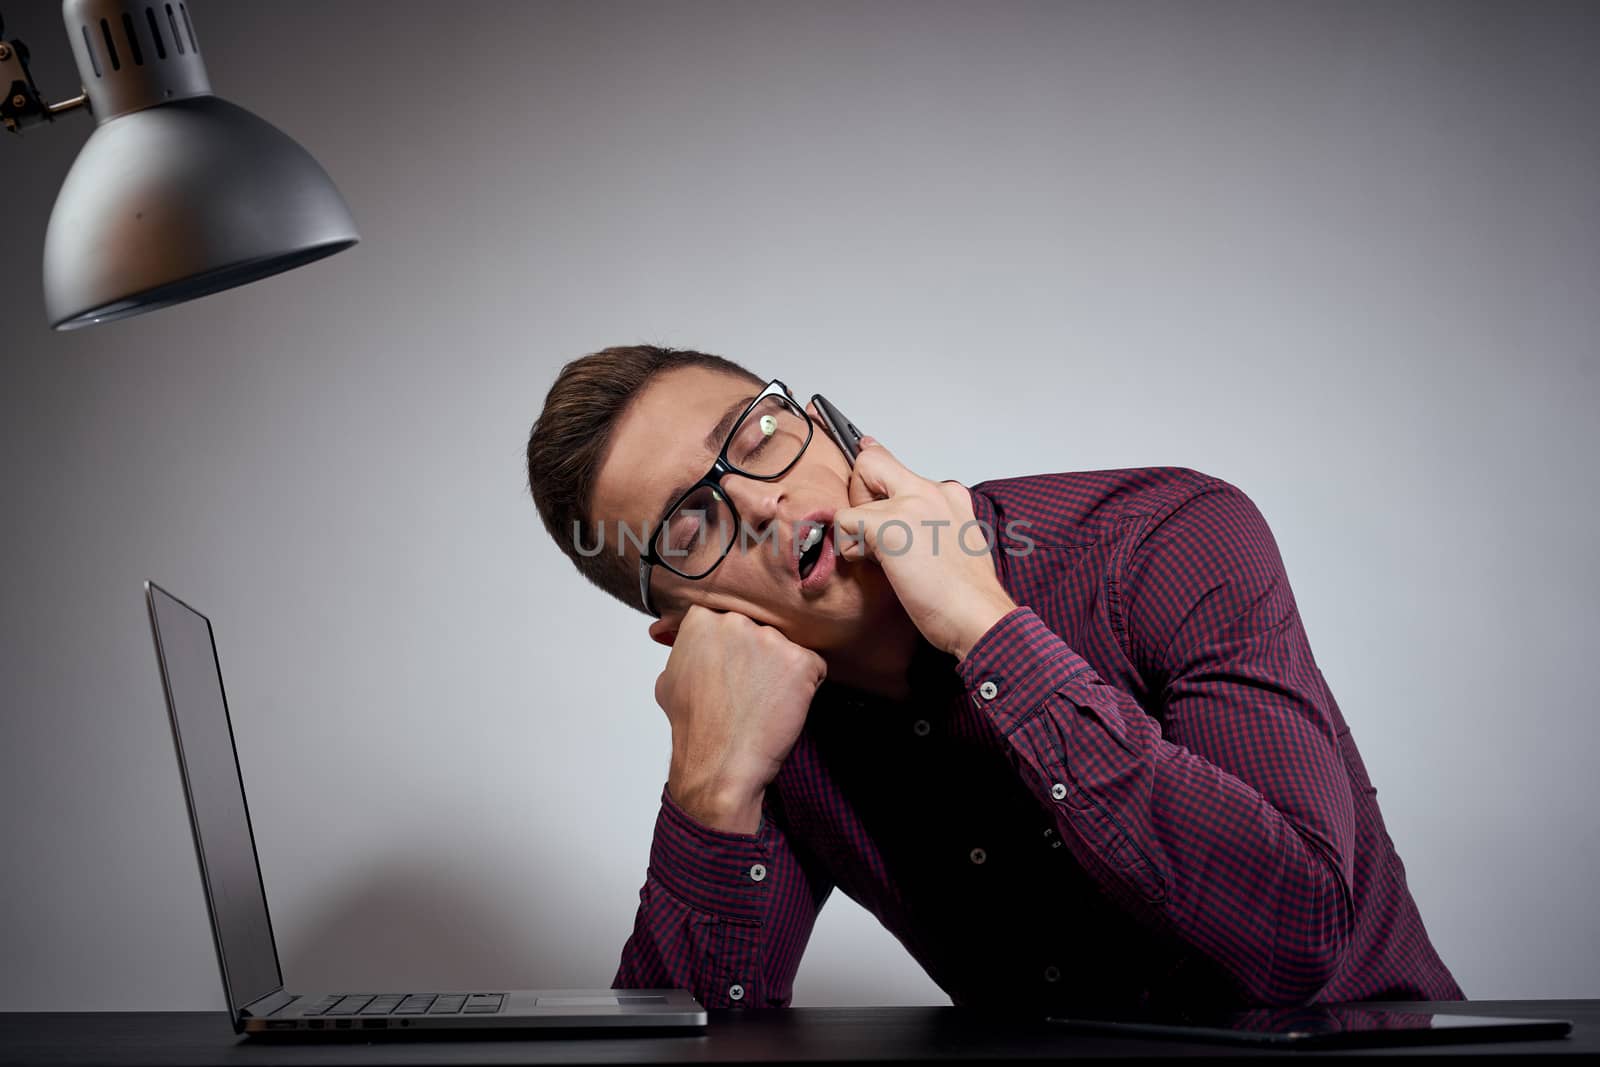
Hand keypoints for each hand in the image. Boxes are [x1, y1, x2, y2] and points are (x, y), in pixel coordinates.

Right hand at [654, 604, 827, 833]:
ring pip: (786, 648)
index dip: (732, 648)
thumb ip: (680, 648)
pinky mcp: (801, 662)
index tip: (730, 670)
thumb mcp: (669, 680)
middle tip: (748, 689)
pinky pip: (813, 666)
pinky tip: (783, 707)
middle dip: (758, 655)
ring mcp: (771, 640)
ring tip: (763, 702)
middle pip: (759, 629)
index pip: (728, 618)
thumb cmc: (695, 729)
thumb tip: (667, 630)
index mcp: (702, 620)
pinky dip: (805, 687)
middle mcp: (736, 622)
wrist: (719, 766)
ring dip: (781, 671)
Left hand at [833, 437, 1016, 660]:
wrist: (981, 618)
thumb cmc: (967, 595)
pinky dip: (849, 547)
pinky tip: (875, 566)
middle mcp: (931, 491)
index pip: (895, 465)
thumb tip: (898, 530)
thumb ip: (928, 526)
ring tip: (884, 560)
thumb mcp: (954, 545)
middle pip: (871, 463)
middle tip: (875, 535)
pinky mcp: (891, 527)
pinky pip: (844, 522)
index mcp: (948, 495)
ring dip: (858, 532)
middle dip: (860, 497)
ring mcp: (911, 505)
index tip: (874, 503)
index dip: (875, 485)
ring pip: (854, 498)